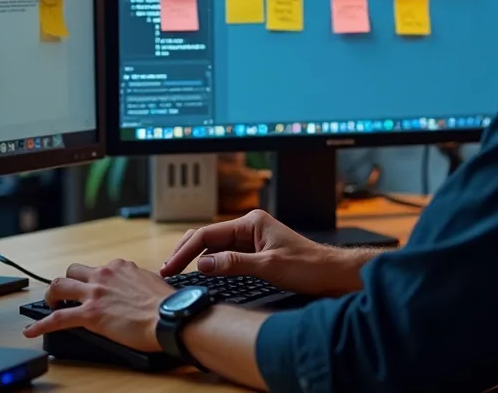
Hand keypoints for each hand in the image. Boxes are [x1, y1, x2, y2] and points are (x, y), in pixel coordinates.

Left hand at [22, 259, 173, 350]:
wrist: (169, 317)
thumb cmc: (166, 304)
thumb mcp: (152, 281)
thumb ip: (137, 281)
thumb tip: (137, 287)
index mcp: (120, 267)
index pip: (98, 269)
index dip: (93, 281)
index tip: (94, 291)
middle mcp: (104, 275)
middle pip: (73, 271)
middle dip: (66, 282)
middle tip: (65, 296)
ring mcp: (94, 293)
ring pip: (59, 286)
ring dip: (51, 296)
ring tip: (49, 306)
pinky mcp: (89, 315)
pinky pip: (57, 318)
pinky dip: (40, 324)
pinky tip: (31, 331)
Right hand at [159, 209, 361, 295]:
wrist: (330, 274)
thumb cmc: (307, 266)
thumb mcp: (268, 266)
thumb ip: (234, 263)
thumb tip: (204, 264)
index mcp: (251, 222)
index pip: (208, 235)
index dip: (186, 252)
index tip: (170, 267)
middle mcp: (249, 227)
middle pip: (208, 237)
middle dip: (186, 252)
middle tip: (167, 270)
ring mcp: (251, 240)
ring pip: (215, 247)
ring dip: (196, 258)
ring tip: (177, 272)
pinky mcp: (255, 253)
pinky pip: (226, 256)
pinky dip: (211, 264)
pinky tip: (201, 273)